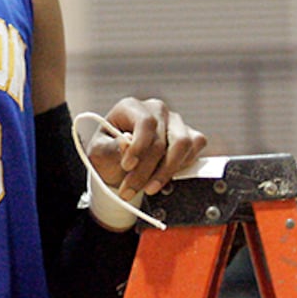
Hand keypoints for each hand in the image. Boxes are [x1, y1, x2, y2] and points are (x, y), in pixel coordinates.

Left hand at [87, 96, 206, 201]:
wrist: (120, 167)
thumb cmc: (110, 154)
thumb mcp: (100, 153)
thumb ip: (112, 148)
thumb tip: (126, 143)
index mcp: (131, 107)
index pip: (145, 122)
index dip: (139, 146)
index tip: (127, 166)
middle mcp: (156, 110)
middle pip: (160, 140)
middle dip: (145, 171)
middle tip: (130, 190)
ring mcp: (175, 121)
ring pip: (182, 144)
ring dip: (165, 172)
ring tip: (148, 188)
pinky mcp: (189, 135)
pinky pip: (195, 147)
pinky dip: (182, 166)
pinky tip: (165, 177)